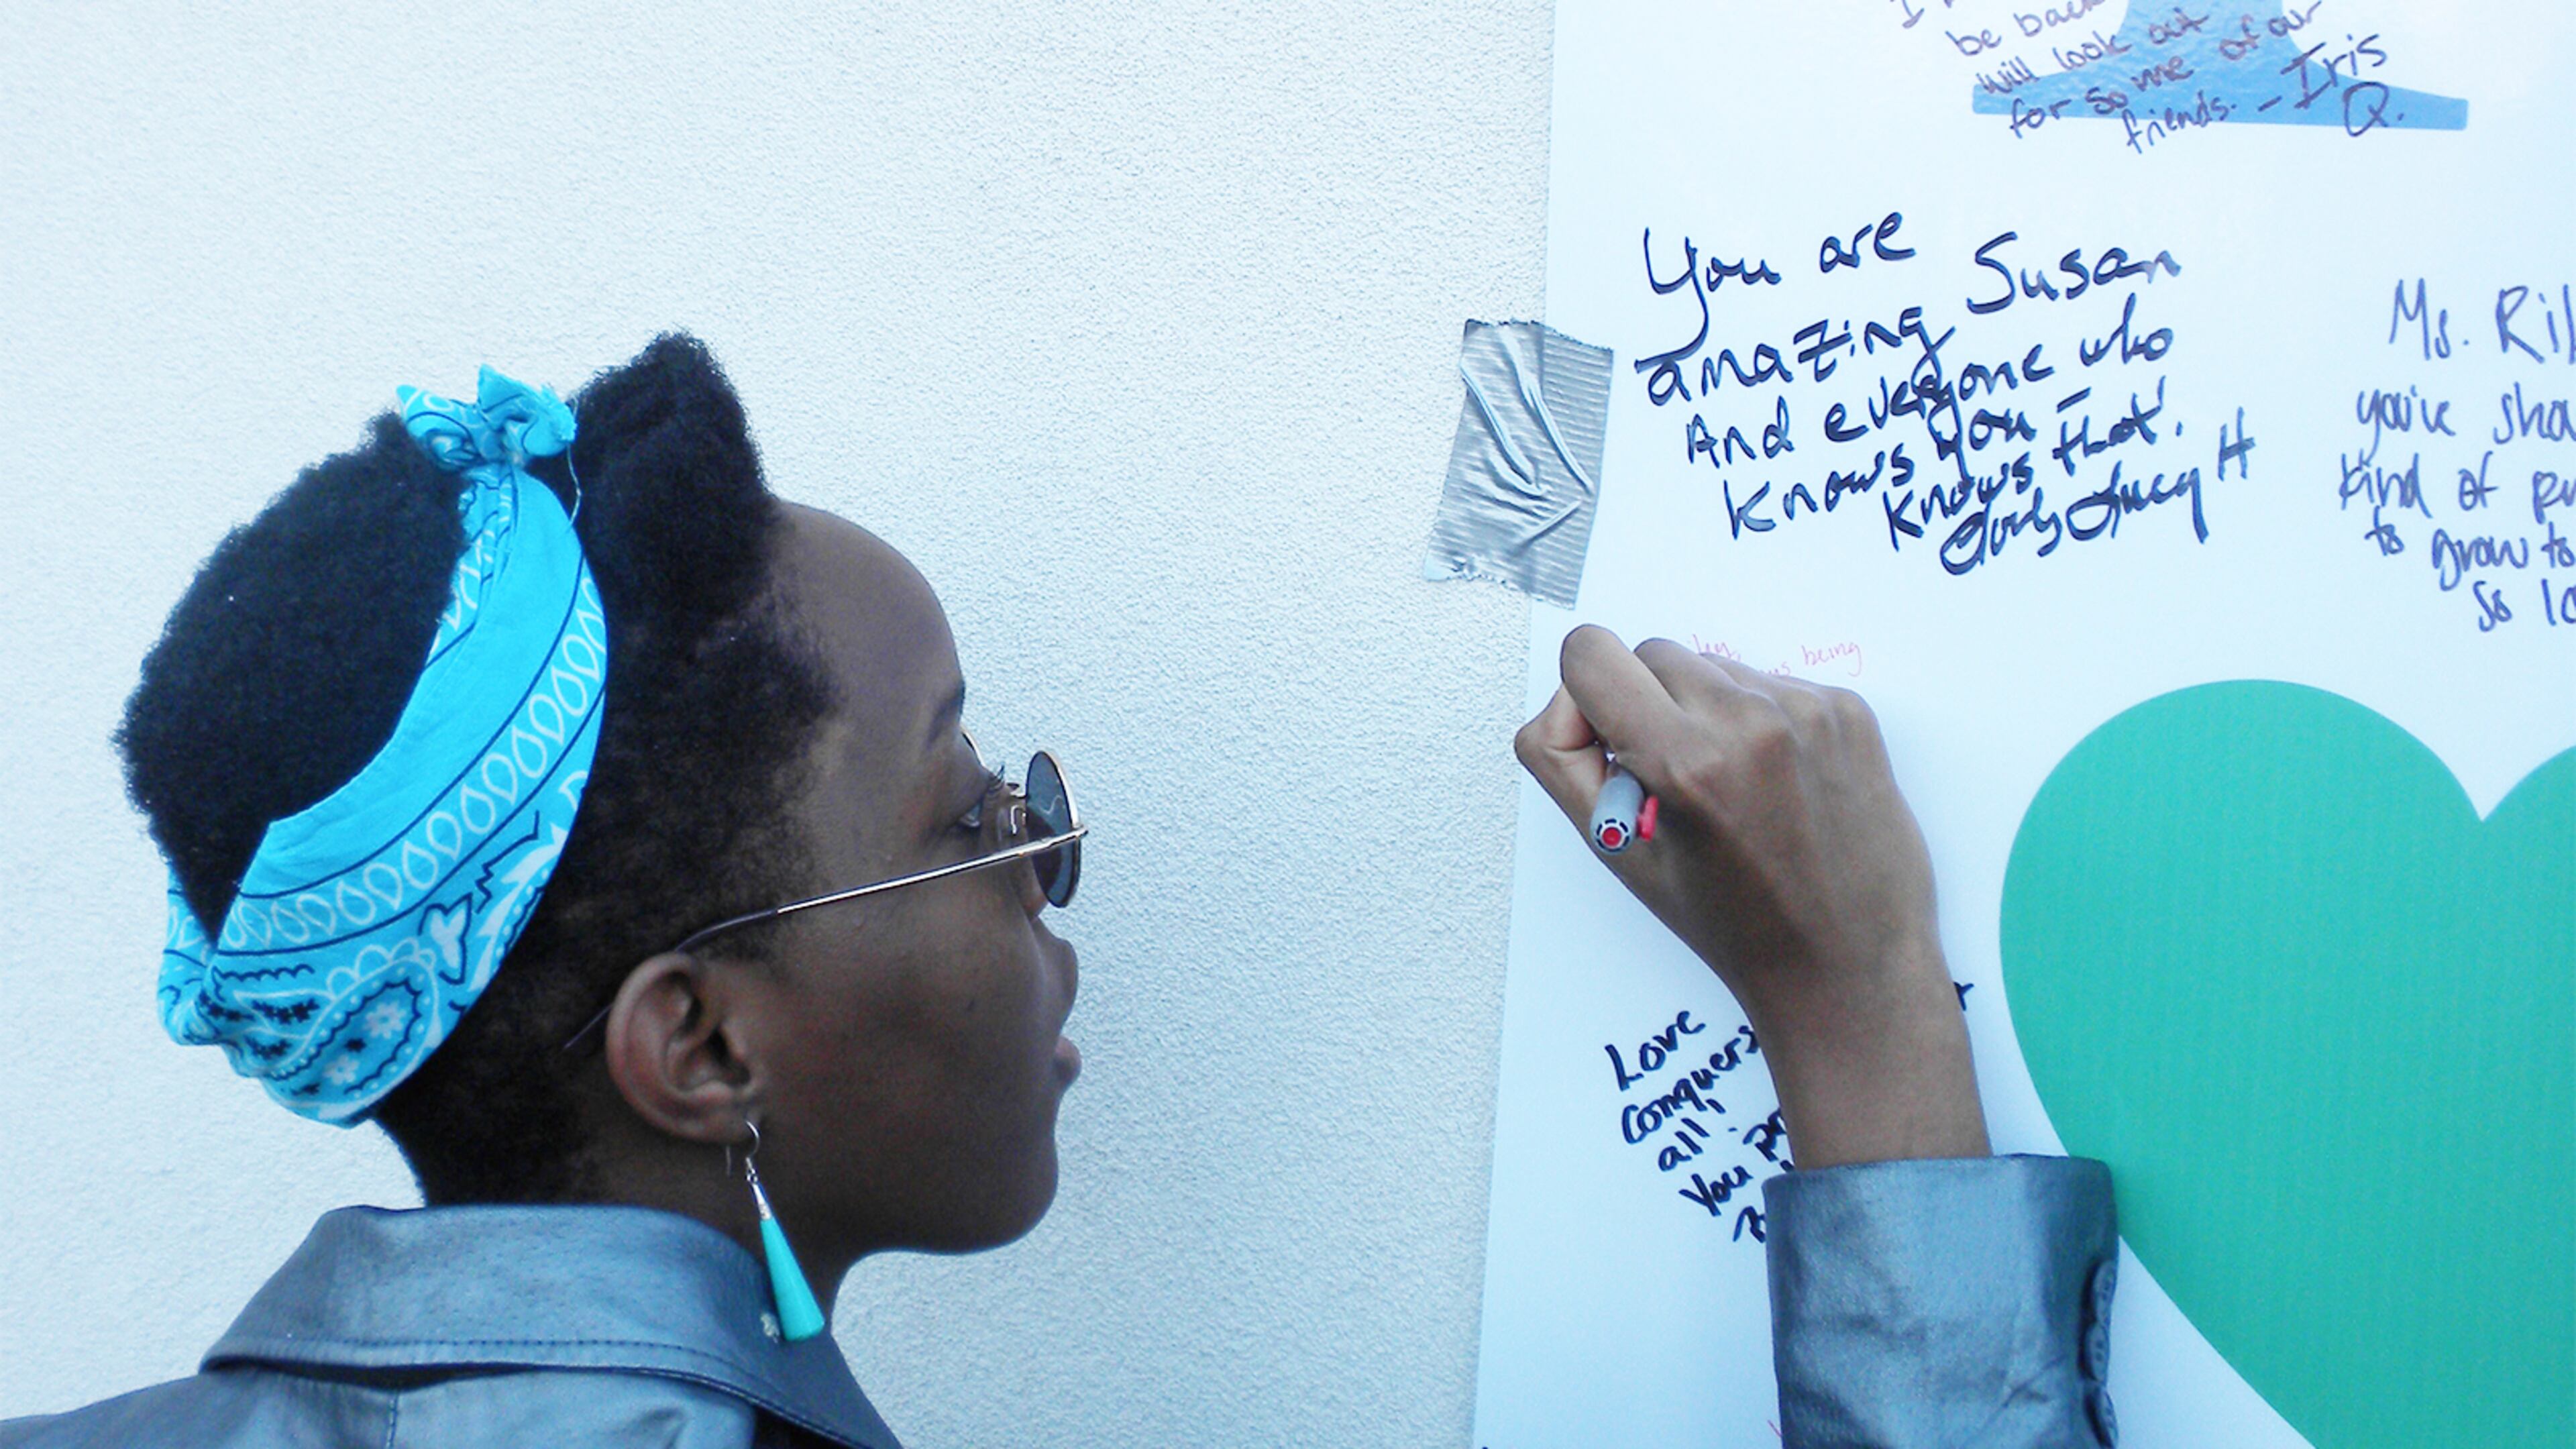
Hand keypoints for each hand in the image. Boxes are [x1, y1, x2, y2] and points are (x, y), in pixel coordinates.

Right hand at [1514, 625, 1987, 1168]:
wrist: (1850, 965)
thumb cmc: (1738, 926)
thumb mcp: (1621, 856)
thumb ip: (1564, 766)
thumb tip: (1568, 703)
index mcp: (1685, 764)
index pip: (1590, 653)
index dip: (1583, 695)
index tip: (1607, 739)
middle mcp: (1750, 724)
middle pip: (1651, 652)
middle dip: (1647, 707)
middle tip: (1670, 781)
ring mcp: (1807, 711)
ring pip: (1712, 665)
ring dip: (1704, 712)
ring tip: (1730, 786)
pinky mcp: (1848, 710)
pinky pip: (1770, 681)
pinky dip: (1759, 720)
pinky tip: (1773, 782)